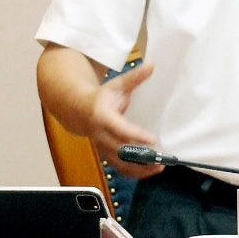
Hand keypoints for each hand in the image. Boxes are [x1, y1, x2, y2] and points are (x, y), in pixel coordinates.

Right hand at [87, 60, 163, 179]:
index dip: (135, 136)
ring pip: (119, 164)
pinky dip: (134, 173)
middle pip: (120, 151)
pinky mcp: (105, 155)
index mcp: (102, 116)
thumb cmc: (101, 97)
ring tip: (158, 168)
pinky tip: (149, 171)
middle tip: (160, 159)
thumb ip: (134, 77)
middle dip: (140, 157)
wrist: (77, 110)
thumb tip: (151, 64)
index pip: (120, 129)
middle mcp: (100, 135)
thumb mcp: (117, 84)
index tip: (152, 140)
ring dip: (139, 170)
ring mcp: (102, 147)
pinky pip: (119, 168)